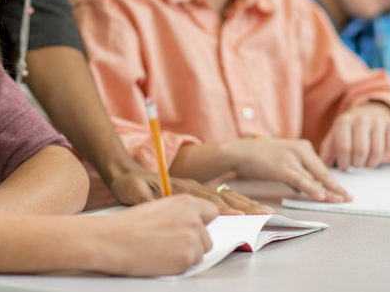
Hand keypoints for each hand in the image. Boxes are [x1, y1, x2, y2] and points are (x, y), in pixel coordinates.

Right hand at [87, 195, 216, 275]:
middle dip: (194, 242)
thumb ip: (179, 213)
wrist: (112, 240)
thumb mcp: (158, 208)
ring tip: (162, 250)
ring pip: (201, 251)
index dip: (201, 223)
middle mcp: (193, 218)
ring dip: (187, 254)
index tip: (195, 229)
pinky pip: (192, 264)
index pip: (211, 212)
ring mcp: (193, 238)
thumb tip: (193, 224)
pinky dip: (179, 265)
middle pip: (207, 236)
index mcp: (185, 202)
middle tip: (170, 244)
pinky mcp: (188, 257)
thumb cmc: (129, 225)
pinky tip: (161, 258)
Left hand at [107, 163, 272, 214]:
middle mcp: (191, 186)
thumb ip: (142, 196)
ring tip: (263, 212)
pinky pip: (218, 199)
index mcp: (181, 186)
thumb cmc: (128, 183)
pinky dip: (234, 203)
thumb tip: (152, 203)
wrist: (124, 172)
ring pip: (224, 197)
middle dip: (245, 207)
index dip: (226, 208)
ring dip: (244, 205)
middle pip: (223, 197)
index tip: (241, 216)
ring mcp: (193, 189)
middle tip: (265, 215)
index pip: (208, 199)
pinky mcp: (192, 192)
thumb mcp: (131, 190)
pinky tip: (244, 209)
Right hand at [220, 138, 349, 202]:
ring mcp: (291, 158)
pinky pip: (300, 179)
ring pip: (314, 177)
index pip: (322, 167)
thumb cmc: (260, 157)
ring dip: (327, 190)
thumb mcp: (284, 160)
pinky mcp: (281, 166)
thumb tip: (309, 188)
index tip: (343, 192)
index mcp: (303, 147)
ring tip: (339, 200)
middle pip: (322, 172)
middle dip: (335, 187)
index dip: (334, 182)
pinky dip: (311, 188)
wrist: (240, 151)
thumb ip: (298, 172)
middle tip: (347, 198)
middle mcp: (301, 150)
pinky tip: (320, 195)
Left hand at [319, 102, 389, 169]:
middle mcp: (361, 119)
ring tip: (365, 162)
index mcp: (344, 121)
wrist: (369, 111)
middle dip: (357, 164)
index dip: (344, 162)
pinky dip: (383, 157)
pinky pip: (389, 148)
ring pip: (376, 152)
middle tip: (355, 164)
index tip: (344, 166)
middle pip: (361, 151)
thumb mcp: (335, 134)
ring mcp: (378, 121)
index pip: (343, 148)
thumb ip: (328, 150)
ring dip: (370, 163)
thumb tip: (324, 166)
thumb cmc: (350, 128)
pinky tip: (375, 154)